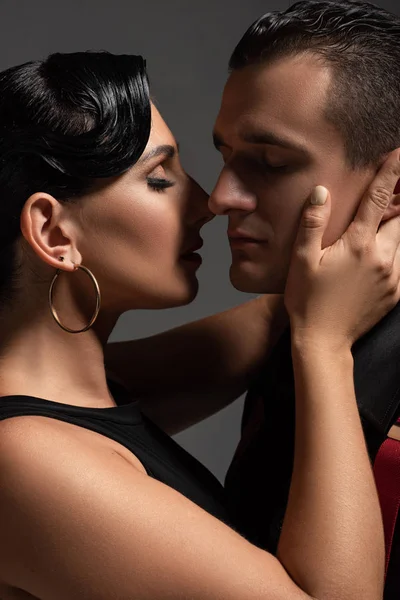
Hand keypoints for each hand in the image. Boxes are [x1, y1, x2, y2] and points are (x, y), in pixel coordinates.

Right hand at [284, 149, 399, 348]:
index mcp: (358, 245)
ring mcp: (392, 276)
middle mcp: (382, 258)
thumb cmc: (307, 300)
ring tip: (378, 226)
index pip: (378, 199)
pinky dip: (393, 252)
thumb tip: (322, 191)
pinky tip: (375, 256)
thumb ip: (313, 223)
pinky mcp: (394, 292)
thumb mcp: (301, 260)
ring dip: (395, 227)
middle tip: (395, 191)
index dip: (392, 172)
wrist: (323, 342)